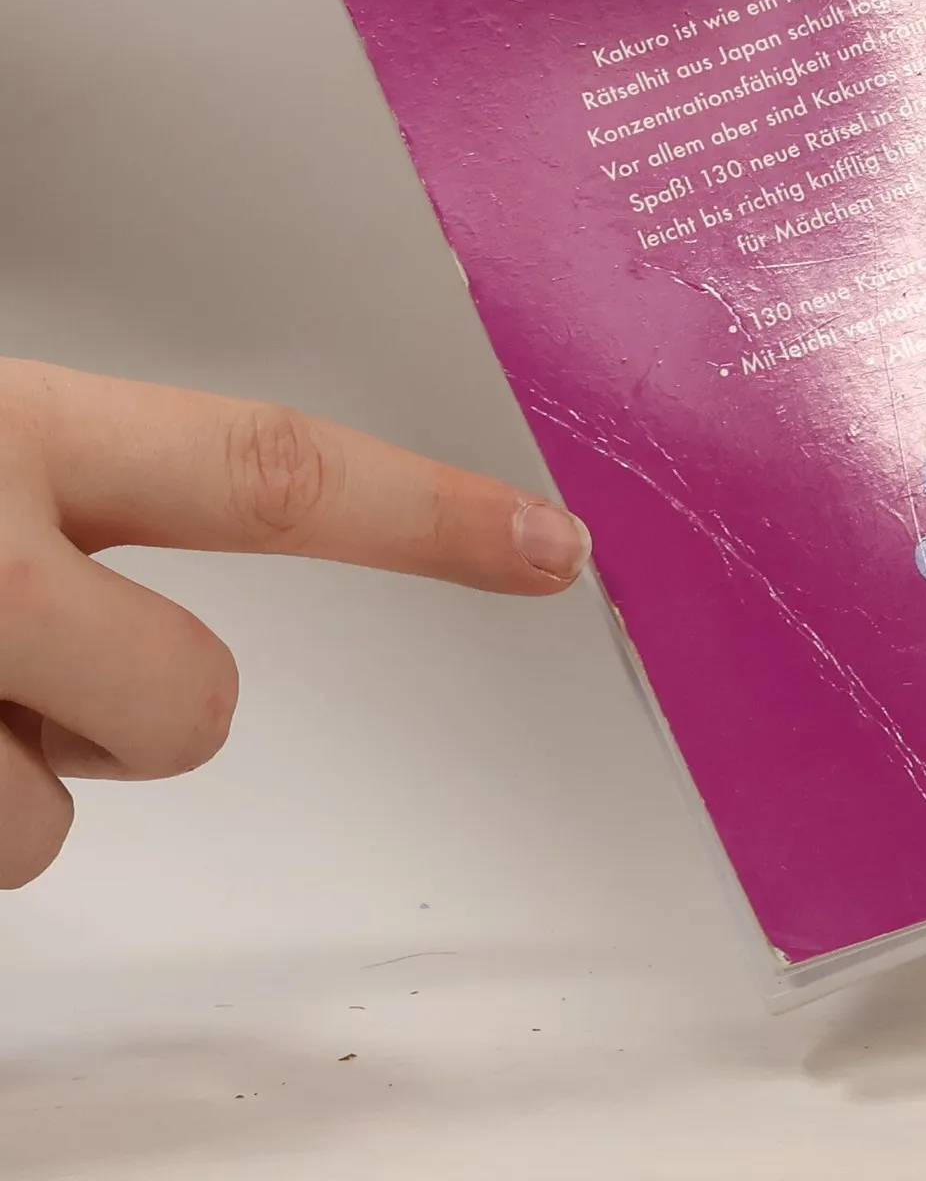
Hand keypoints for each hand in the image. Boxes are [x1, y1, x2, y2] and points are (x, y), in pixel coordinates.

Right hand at [0, 357, 589, 887]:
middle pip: (192, 700)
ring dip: (13, 764)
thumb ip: (77, 481)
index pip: (271, 470)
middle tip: (43, 671)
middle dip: (156, 712)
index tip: (551, 545)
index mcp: (21, 430)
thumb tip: (170, 559)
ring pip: (56, 815)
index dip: (428, 517)